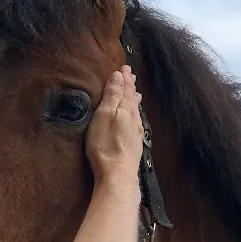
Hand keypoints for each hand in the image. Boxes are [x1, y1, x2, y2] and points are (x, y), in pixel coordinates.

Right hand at [85, 66, 143, 188]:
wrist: (117, 174)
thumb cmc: (106, 146)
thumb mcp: (104, 115)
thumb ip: (112, 95)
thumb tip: (118, 76)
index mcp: (126, 109)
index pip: (126, 89)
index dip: (124, 78)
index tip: (124, 67)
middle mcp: (133, 120)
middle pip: (132, 99)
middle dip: (131, 87)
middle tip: (131, 77)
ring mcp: (134, 133)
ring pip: (135, 112)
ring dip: (134, 101)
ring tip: (136, 94)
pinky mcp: (132, 146)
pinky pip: (135, 124)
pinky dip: (134, 115)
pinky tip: (134, 119)